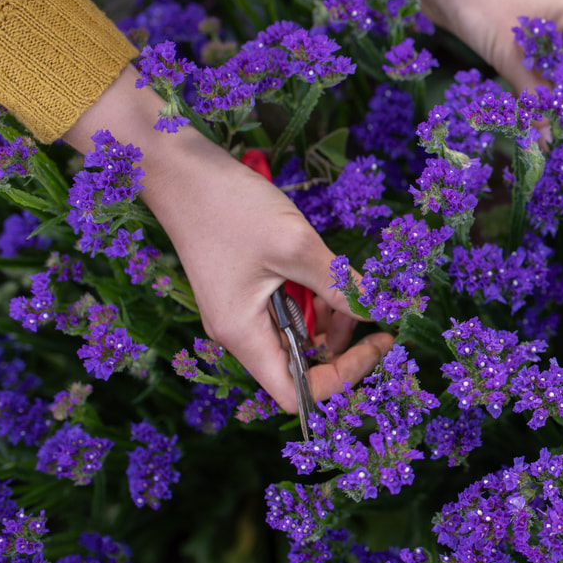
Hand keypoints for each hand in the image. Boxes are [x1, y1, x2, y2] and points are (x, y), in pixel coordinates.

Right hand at [64, 66, 392, 411]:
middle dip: (343, 342)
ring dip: (332, 317)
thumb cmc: (231, 207)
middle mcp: (240, 332)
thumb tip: (382, 312)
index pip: (296, 393)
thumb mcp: (296, 246)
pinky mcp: (247, 289)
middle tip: (371, 307)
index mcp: (242, 335)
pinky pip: (289, 311)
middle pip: (301, 366)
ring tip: (348, 282)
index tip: (377, 341)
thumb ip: (340, 285)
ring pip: (299, 336)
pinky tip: (327, 270)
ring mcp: (242, 311)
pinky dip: (315, 298)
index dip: (342, 377)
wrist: (180, 169)